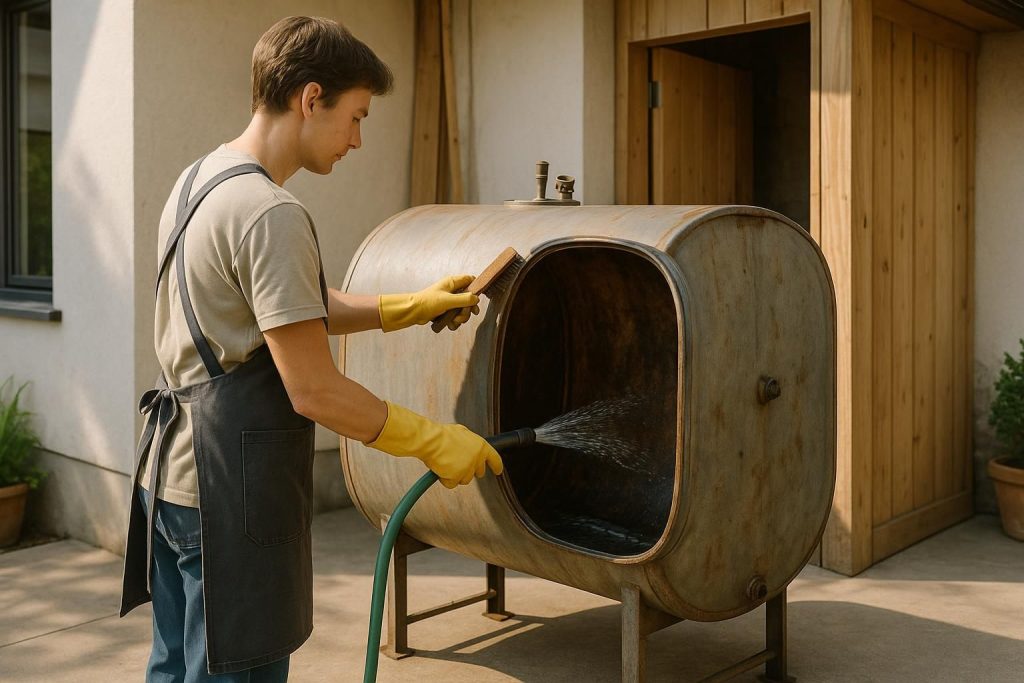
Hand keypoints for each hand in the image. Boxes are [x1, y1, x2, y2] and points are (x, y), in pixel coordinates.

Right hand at [364, 401, 502, 487]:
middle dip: (469, 471)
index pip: (495, 458)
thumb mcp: (462, 433)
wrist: (431, 440)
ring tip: (445, 462)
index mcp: (481, 445)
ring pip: (465, 479)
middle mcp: (477, 458)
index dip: (497, 466)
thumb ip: (470, 443)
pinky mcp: (457, 477)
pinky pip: (451, 484)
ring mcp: (468, 469)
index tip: (498, 471)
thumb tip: (470, 448)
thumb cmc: (442, 435)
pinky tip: (440, 468)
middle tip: (458, 464)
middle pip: (478, 473)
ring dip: (455, 474)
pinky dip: (445, 479)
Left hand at [378, 275, 480, 331]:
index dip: (476, 288)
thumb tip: (476, 299)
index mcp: (452, 282)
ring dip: (461, 317)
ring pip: (463, 309)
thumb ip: (464, 299)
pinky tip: (449, 324)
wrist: (413, 312)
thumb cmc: (428, 302)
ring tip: (454, 321)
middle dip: (468, 309)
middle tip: (463, 314)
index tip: (477, 298)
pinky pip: (456, 316)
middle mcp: (452, 290)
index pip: (470, 280)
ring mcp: (449, 301)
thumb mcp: (448, 300)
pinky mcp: (446, 310)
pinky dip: (454, 322)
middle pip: (469, 298)